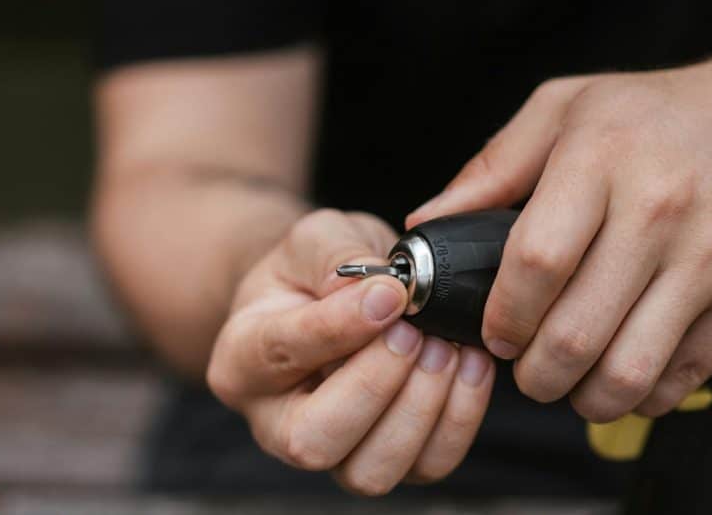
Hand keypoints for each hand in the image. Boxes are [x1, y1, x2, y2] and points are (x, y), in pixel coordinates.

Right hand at [207, 209, 494, 494]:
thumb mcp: (315, 239)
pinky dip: (459, 417)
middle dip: (376, 386)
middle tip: (415, 332)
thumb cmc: (314, 270)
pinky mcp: (385, 459)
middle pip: (314, 440)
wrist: (329, 296)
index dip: (338, 327)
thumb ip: (337, 257)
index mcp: (242, 360)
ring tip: (443, 346)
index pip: (280, 354)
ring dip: (420, 408)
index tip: (390, 294)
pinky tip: (469, 363)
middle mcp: (274, 423)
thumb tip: (381, 290)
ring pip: (369, 471)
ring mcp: (332, 452)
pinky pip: (425, 465)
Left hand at [407, 52, 711, 421]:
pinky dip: (643, 394)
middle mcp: (663, 208)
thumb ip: (492, 168)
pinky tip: (628, 370)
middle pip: (575, 333)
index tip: (496, 334)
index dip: (503, 317)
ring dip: (585, 397)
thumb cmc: (667, 115)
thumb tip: (428, 223)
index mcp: (602, 157)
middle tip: (530, 370)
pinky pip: (683, 377)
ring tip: (574, 381)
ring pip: (628, 372)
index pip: (534, 264)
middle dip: (535, 374)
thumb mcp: (568, 108)